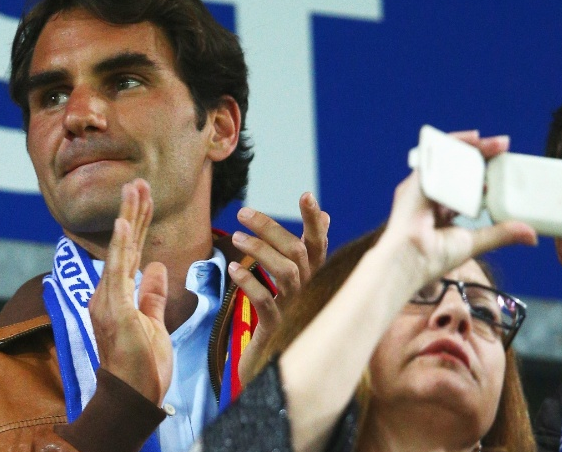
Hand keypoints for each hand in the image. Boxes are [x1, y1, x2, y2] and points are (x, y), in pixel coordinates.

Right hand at [88, 179, 171, 404]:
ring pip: (121, 250)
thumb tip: (158, 267)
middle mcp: (107, 294)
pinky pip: (119, 270)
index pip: (130, 253)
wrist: (133, 397)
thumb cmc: (142, 367)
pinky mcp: (115, 309)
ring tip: (135, 188)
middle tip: (139, 181)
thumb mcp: (154, 324)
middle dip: (133, 211)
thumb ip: (152, 295)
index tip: (143, 199)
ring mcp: (108, 300)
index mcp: (116, 297)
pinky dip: (123, 244)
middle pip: (124, 246)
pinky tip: (127, 222)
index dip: (137, 225)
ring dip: (129, 217)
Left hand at [230, 193, 329, 384]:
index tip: (306, 194)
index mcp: (313, 278)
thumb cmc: (284, 318)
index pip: (319, 243)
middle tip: (242, 212)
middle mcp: (310, 291)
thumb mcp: (295, 282)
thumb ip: (308, 250)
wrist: (272, 368)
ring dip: (259, 250)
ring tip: (234, 237)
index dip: (314, 220)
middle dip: (270, 228)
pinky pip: (267, 303)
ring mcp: (296, 310)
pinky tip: (233, 269)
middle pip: (297, 252)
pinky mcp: (278, 329)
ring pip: (286, 272)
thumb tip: (327, 216)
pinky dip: (250, 283)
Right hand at [381, 132, 537, 290]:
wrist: (410, 259)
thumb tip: (530, 234)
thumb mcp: (474, 242)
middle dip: (480, 155)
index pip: (462, 185)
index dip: (482, 174)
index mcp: (440, 210)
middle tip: (502, 146)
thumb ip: (500, 233)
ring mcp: (420, 187)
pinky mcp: (416, 181)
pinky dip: (455, 144)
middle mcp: (429, 195)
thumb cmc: (430, 257)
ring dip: (471, 146)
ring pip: (447, 158)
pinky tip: (474, 139)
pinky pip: (437, 155)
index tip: (501, 166)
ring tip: (494, 142)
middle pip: (456, 168)